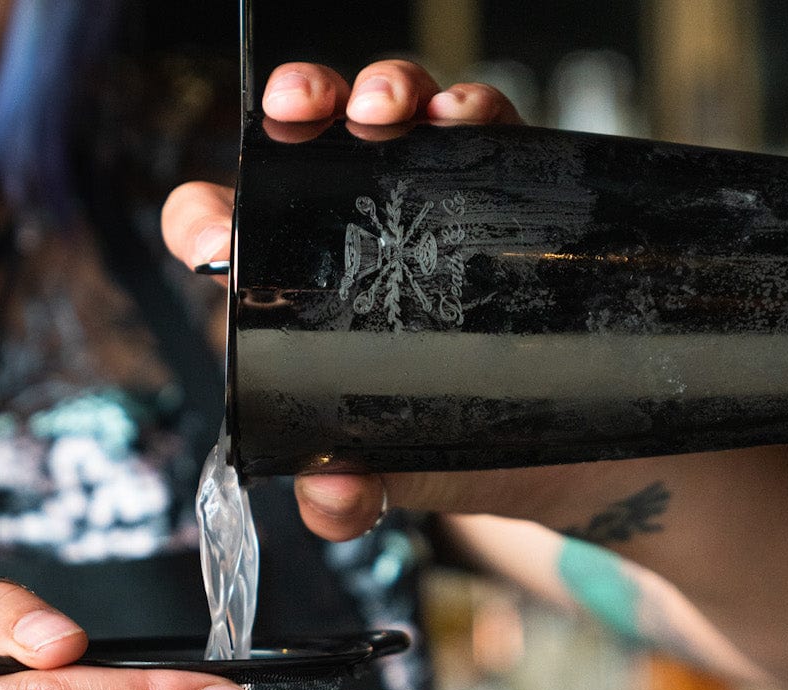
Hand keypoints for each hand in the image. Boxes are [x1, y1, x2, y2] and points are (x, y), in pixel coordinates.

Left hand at [160, 60, 519, 540]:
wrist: (581, 458)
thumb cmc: (465, 459)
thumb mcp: (400, 480)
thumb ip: (351, 497)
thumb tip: (331, 499)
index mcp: (304, 306)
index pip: (232, 244)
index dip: (206, 222)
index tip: (212, 235)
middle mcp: (359, 247)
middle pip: (308, 155)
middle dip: (300, 111)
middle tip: (308, 113)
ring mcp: (431, 214)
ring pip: (392, 125)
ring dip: (385, 92)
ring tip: (392, 108)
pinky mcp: (501, 201)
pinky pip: (482, 135)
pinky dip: (471, 111)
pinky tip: (465, 120)